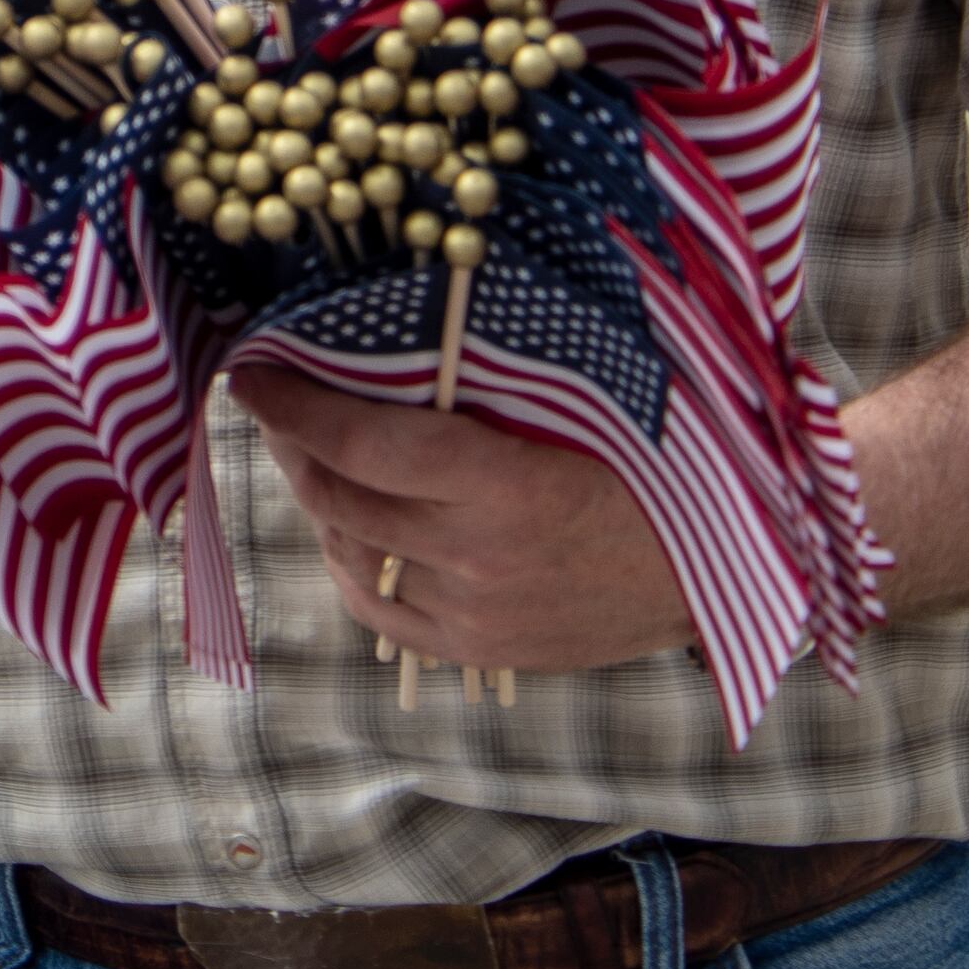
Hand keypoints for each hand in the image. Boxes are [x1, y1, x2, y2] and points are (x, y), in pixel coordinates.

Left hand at [230, 364, 696, 675]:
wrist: (719, 575)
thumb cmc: (654, 463)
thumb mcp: (586, 403)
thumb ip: (491, 373)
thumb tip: (396, 317)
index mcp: (509, 489)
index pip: (365, 444)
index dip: (296, 406)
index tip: (249, 373)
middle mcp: (481, 560)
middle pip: (343, 498)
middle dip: (294, 444)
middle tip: (277, 402)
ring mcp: (475, 615)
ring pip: (350, 553)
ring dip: (318, 497)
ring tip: (312, 453)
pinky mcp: (477, 651)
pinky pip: (376, 608)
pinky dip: (346, 559)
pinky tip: (345, 523)